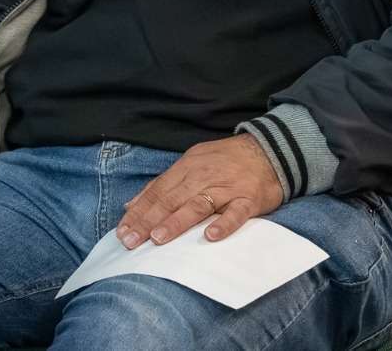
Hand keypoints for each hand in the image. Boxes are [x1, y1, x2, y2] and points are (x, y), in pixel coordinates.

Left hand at [117, 135, 284, 248]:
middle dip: (148, 220)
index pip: (157, 191)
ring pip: (198, 205)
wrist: (269, 150)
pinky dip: (224, 224)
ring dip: (177, 221)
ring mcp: (226, 187)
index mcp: (187, 167)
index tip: (122, 230)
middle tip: (131, 241)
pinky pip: (236, 213)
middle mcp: (203, 176)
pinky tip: (210, 236)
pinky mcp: (249, 199)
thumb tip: (132, 204)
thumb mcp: (191, 164)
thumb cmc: (225, 161)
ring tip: (159, 238)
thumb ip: (163, 184)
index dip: (138, 211)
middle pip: (171, 199)